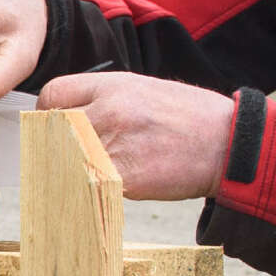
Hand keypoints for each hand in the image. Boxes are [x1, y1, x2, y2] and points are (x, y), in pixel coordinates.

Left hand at [34, 71, 245, 201]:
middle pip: (52, 130)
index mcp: (112, 86)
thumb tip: (69, 117)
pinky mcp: (123, 177)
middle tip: (64, 158)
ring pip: (66, 161)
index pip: (53, 95)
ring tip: (88, 175)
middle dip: (54, 145)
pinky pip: (88, 185)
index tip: (52, 128)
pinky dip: (92, 190)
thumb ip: (104, 100)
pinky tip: (108, 188)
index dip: (48, 114)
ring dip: (71, 171)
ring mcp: (114, 144)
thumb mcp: (143, 91)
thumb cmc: (189, 118)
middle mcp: (108, 111)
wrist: (227, 143)